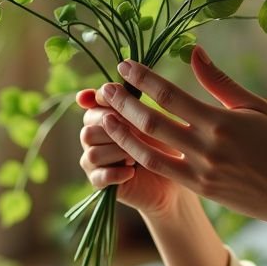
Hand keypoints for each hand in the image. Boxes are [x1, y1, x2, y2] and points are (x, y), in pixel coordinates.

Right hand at [76, 88, 193, 219]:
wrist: (179, 176)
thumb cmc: (167, 141)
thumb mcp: (155, 118)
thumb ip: (134, 100)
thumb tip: (112, 82)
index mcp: (103, 115)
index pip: (93, 106)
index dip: (108, 107)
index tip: (125, 111)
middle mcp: (94, 137)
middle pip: (87, 131)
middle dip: (114, 133)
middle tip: (139, 135)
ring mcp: (95, 162)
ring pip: (92, 154)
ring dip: (116, 154)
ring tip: (135, 156)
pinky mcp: (101, 183)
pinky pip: (98, 177)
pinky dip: (115, 173)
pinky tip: (131, 171)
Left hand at [96, 45, 266, 238]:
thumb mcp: (257, 107)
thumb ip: (220, 82)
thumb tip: (194, 53)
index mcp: (221, 122)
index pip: (171, 96)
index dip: (144, 79)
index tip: (125, 65)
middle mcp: (206, 148)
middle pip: (152, 122)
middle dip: (124, 103)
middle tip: (104, 89)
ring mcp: (200, 172)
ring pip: (149, 150)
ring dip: (123, 132)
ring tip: (105, 116)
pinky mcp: (199, 189)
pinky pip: (161, 170)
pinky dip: (138, 156)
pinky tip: (125, 144)